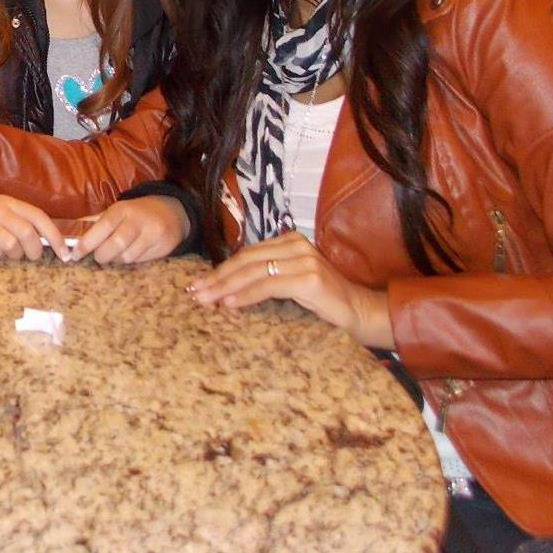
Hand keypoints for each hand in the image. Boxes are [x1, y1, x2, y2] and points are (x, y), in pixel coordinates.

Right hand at [0, 188, 66, 260]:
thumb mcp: (1, 205)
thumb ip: (21, 218)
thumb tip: (45, 239)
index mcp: (10, 202)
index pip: (39, 218)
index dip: (55, 236)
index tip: (64, 252)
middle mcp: (0, 212)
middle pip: (28, 235)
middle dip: (35, 250)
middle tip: (32, 255)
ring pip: (13, 248)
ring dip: (15, 254)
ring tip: (8, 250)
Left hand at [77, 196, 190, 264]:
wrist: (171, 211)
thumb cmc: (136, 213)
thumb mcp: (117, 211)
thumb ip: (95, 222)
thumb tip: (71, 233)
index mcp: (122, 209)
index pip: (102, 227)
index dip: (87, 243)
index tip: (76, 254)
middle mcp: (138, 220)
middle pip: (115, 245)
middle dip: (102, 256)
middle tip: (99, 256)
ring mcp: (153, 234)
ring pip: (127, 257)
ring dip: (117, 259)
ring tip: (117, 252)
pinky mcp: (164, 246)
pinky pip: (141, 261)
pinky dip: (132, 261)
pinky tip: (132, 252)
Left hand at [186, 231, 393, 348]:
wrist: (359, 312)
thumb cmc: (322, 301)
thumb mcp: (289, 283)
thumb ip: (264, 277)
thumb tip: (223, 289)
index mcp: (289, 241)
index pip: (246, 254)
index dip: (220, 269)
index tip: (197, 284)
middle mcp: (296, 245)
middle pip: (245, 260)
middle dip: (217, 277)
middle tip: (194, 292)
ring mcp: (304, 260)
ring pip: (253, 272)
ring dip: (225, 287)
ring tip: (205, 300)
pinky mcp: (309, 278)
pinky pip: (268, 285)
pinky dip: (245, 295)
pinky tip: (229, 304)